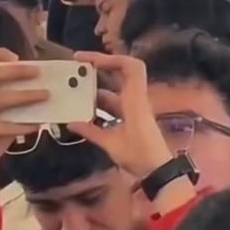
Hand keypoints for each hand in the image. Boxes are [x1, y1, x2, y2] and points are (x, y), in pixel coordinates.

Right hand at [0, 49, 47, 205]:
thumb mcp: (1, 113)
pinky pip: (5, 126)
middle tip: (40, 72)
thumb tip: (45, 90)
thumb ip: (14, 100)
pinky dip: (23, 125)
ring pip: (2, 99)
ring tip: (46, 96)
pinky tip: (38, 126)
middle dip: (19, 71)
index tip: (18, 57)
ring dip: (27, 96)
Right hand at [67, 52, 172, 178]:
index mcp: (134, 100)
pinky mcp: (131, 121)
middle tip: (76, 70)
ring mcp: (133, 110)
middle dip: (98, 69)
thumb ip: (91, 132)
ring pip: (113, 92)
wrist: (158, 171)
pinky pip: (114, 107)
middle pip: (119, 75)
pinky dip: (99, 107)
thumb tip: (70, 123)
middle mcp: (135, 101)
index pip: (130, 67)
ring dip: (95, 91)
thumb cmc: (139, 155)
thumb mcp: (112, 144)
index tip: (87, 60)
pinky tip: (83, 113)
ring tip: (74, 92)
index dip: (110, 58)